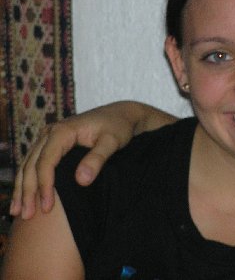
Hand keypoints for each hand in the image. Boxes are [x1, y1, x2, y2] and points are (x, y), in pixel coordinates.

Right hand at [10, 101, 167, 218]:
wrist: (121, 114)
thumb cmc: (118, 127)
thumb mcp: (113, 141)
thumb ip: (97, 159)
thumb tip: (81, 181)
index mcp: (63, 131)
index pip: (46, 161)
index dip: (44, 185)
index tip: (47, 207)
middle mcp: (50, 132)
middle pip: (31, 164)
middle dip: (28, 191)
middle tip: (26, 215)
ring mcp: (48, 136)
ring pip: (28, 164)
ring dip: (22, 188)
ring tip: (18, 211)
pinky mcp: (50, 142)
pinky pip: (33, 162)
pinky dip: (27, 179)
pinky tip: (24, 196)